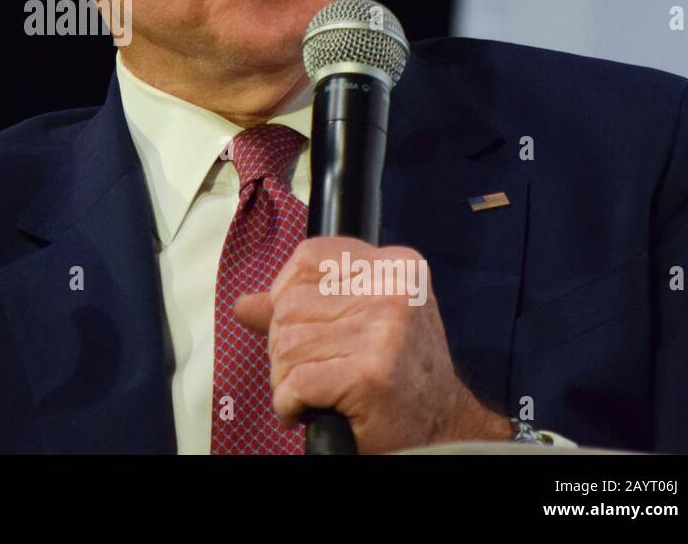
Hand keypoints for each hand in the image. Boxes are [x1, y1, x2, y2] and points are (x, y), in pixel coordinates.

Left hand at [233, 236, 511, 453]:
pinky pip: (294, 383)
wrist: (443, 430)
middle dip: (287, 345)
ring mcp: (383, 331)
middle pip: (289, 305)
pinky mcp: (370, 374)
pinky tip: (313, 409)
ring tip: (320, 390)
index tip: (307, 325)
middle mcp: (393, 289)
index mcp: (394, 265)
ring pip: (285, 344)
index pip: (307, 258)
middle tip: (320, 370)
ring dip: (288, 378)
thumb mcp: (359, 322)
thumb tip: (244, 305)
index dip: (288, 294)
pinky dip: (291, 404)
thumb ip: (302, 306)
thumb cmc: (397, 373)